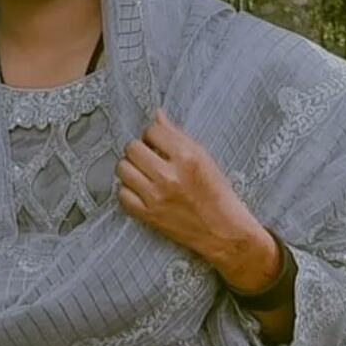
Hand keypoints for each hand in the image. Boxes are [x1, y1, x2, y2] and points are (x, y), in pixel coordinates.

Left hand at [115, 108, 278, 290]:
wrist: (223, 230)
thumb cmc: (216, 191)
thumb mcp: (203, 157)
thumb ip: (177, 135)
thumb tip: (157, 115)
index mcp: (186, 157)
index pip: (152, 130)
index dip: (152, 134)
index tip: (157, 142)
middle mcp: (169, 176)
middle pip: (132, 148)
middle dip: (138, 149)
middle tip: (148, 156)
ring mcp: (156, 197)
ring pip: (122, 169)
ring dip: (130, 168)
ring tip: (142, 172)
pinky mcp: (149, 216)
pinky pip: (122, 195)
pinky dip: (128, 190)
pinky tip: (140, 190)